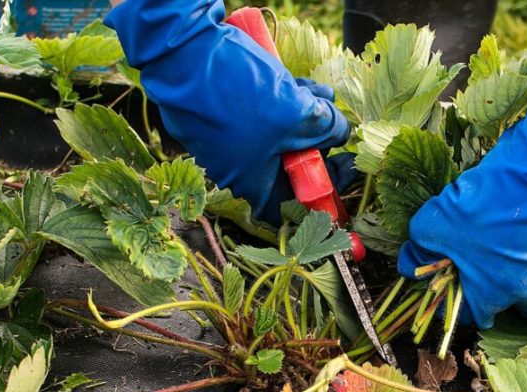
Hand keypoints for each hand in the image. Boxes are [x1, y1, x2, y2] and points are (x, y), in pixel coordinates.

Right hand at [105, 0, 354, 222]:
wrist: (184, 52)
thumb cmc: (238, 94)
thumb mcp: (297, 114)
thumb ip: (326, 128)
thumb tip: (340, 131)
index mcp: (250, 181)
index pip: (291, 203)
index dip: (322, 191)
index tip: (343, 170)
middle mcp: (236, 165)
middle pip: (288, 165)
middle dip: (318, 143)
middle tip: (338, 125)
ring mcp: (227, 137)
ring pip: (278, 134)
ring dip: (306, 117)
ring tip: (326, 97)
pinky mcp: (223, 111)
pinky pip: (262, 115)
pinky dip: (284, 102)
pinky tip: (305, 86)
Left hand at [397, 14, 526, 328]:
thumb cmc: (500, 191)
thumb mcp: (442, 214)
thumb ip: (422, 243)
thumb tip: (408, 264)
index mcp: (491, 290)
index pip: (470, 312)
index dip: (461, 296)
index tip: (461, 279)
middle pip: (512, 305)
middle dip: (503, 286)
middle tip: (502, 255)